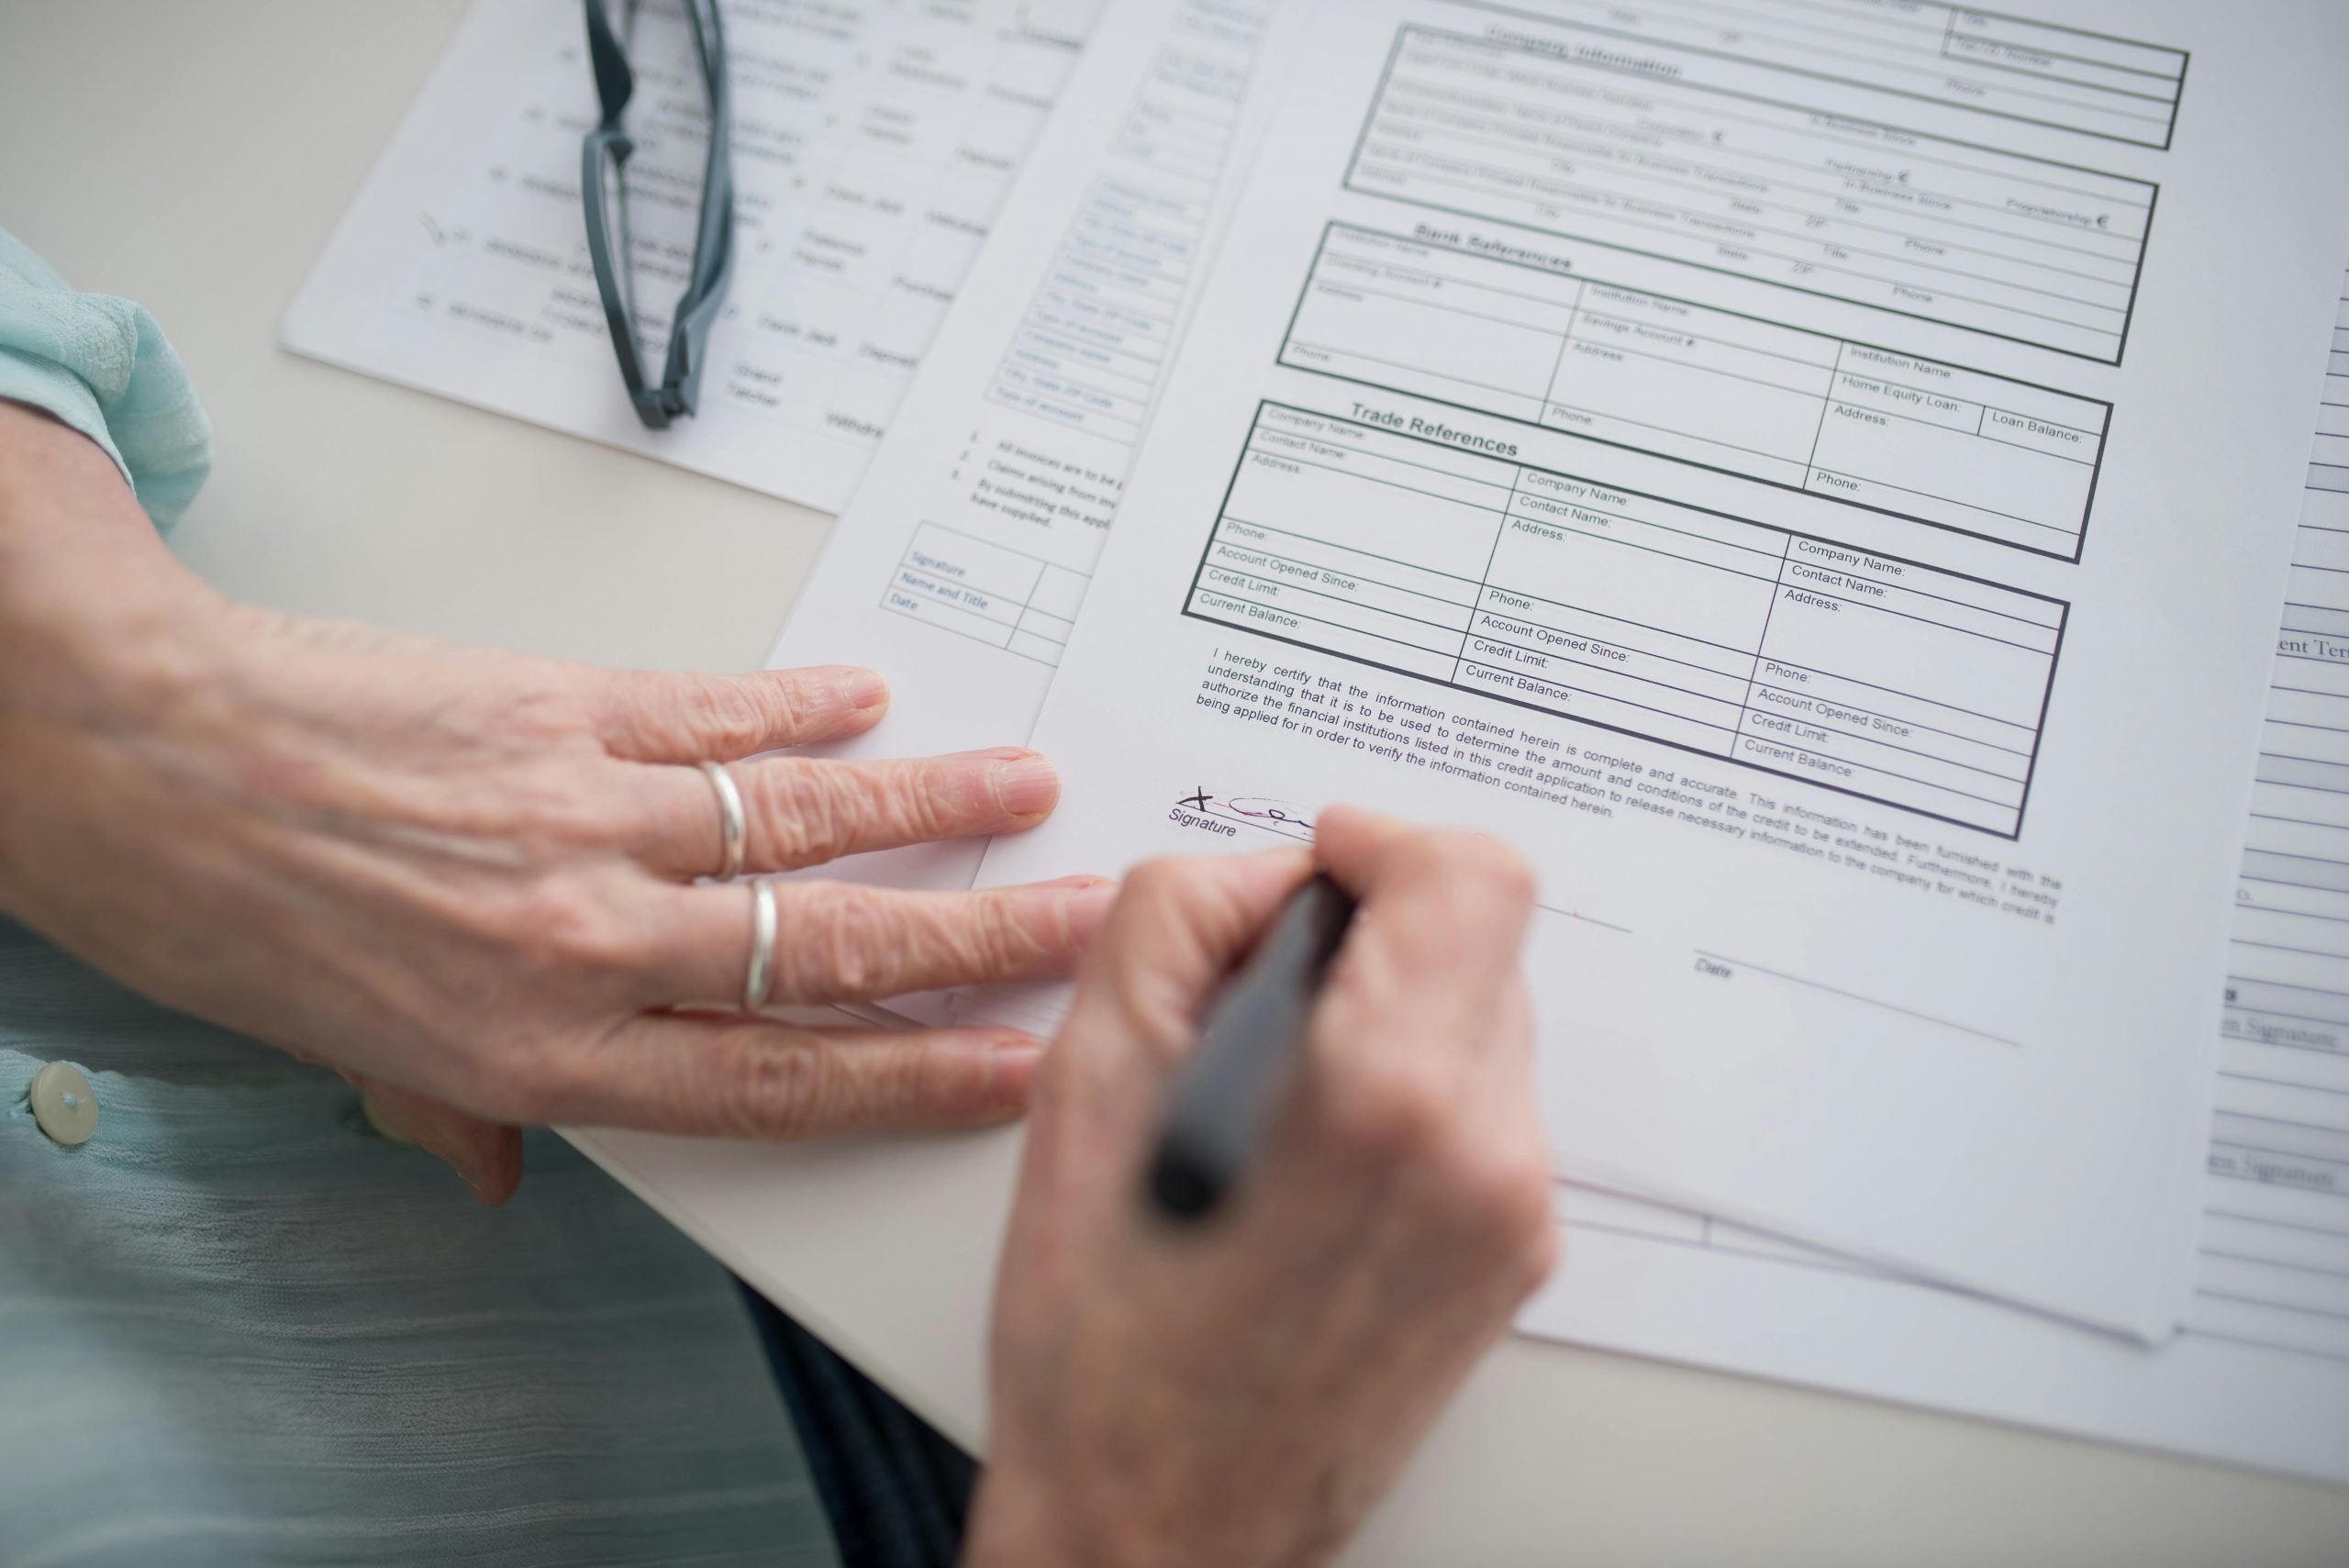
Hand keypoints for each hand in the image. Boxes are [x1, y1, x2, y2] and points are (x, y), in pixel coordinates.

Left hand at [0, 401, 1113, 1201]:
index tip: (1012, 1063)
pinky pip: (718, 715)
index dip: (917, 1073)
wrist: (126, 752)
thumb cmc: (220, 909)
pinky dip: (804, 708)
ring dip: (932, 808)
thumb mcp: (341, 1055)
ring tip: (1026, 791)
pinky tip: (868, 702)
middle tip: (1084, 917)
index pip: (780, 1077)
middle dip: (981, 940)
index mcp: (544, 1048)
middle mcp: (588, 941)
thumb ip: (454, 1110)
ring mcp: (588, 816)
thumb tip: (499, 1172)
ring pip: (806, 822)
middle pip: (832, 950)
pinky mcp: (565, 707)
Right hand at [966, 808, 1555, 1567]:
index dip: (1384, 841)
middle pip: (1486, 938)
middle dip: (1377, 930)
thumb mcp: (1087, 1081)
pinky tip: (1312, 1154)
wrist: (1160, 1523)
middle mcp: (1483, 1156)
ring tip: (1278, 1088)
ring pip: (1487, 1017)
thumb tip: (1266, 876)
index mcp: (1385, 1099)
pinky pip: (1485, 1106)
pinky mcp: (1518, 1259)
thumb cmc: (1106, 1347)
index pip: (1473, 876)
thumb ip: (1180, 916)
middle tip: (1266, 991)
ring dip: (1394, 1009)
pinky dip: (1410, 1087)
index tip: (1324, 866)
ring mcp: (1514, 1217)